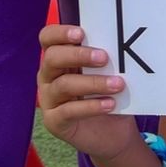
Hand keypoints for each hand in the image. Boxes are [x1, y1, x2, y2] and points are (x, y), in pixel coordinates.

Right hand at [37, 24, 143, 165]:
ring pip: (63, 85)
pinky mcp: (54, 121)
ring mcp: (48, 99)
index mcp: (58, 59)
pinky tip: (110, 104)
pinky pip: (68, 111)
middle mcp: (47, 77)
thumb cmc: (106, 95)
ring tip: (117, 84)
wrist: (111, 133)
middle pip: (52, 58)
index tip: (81, 33)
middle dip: (78, 55)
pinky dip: (91, 106)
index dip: (60, 33)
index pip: (47, 38)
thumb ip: (102, 58)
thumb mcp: (105, 73)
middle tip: (104, 57)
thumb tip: (117, 41)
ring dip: (93, 83)